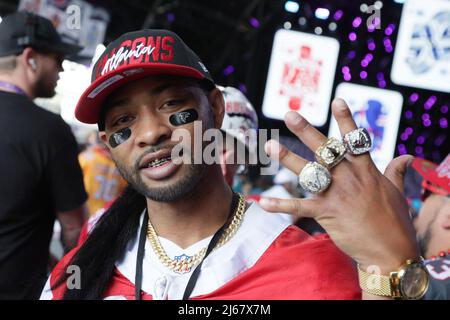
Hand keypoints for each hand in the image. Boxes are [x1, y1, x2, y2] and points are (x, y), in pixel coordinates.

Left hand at [260, 99, 418, 274]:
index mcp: (366, 170)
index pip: (354, 139)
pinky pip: (299, 206)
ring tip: (269, 145)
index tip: (336, 99)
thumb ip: (397, 172)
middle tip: (290, 114)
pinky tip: (261, 201)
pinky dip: (280, 205)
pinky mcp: (326, 213)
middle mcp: (349, 177)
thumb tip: (407, 157)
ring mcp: (337, 194)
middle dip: (306, 130)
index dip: (346, 119)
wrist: (391, 252)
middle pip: (325, 149)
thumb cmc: (396, 222)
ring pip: (308, 171)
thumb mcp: (398, 193)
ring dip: (287, 158)